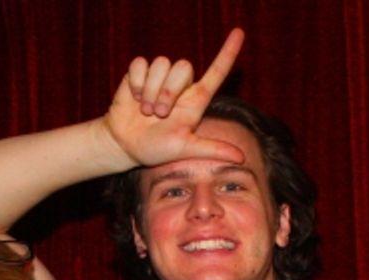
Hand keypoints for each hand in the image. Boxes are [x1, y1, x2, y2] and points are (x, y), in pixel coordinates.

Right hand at [103, 28, 245, 166]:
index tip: (239, 33)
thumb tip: (241, 158)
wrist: (126, 146)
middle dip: (168, 91)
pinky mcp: (139, 73)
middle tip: (159, 114)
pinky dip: (136, 83)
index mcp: (196, 99)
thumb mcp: (186, 149)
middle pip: (183, 66)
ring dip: (150, 91)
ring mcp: (159, 77)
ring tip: (145, 111)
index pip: (216, 72)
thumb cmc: (158, 149)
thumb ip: (212, 149)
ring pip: (161, 64)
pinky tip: (133, 98)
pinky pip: (140, 64)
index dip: (228, 52)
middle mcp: (180, 85)